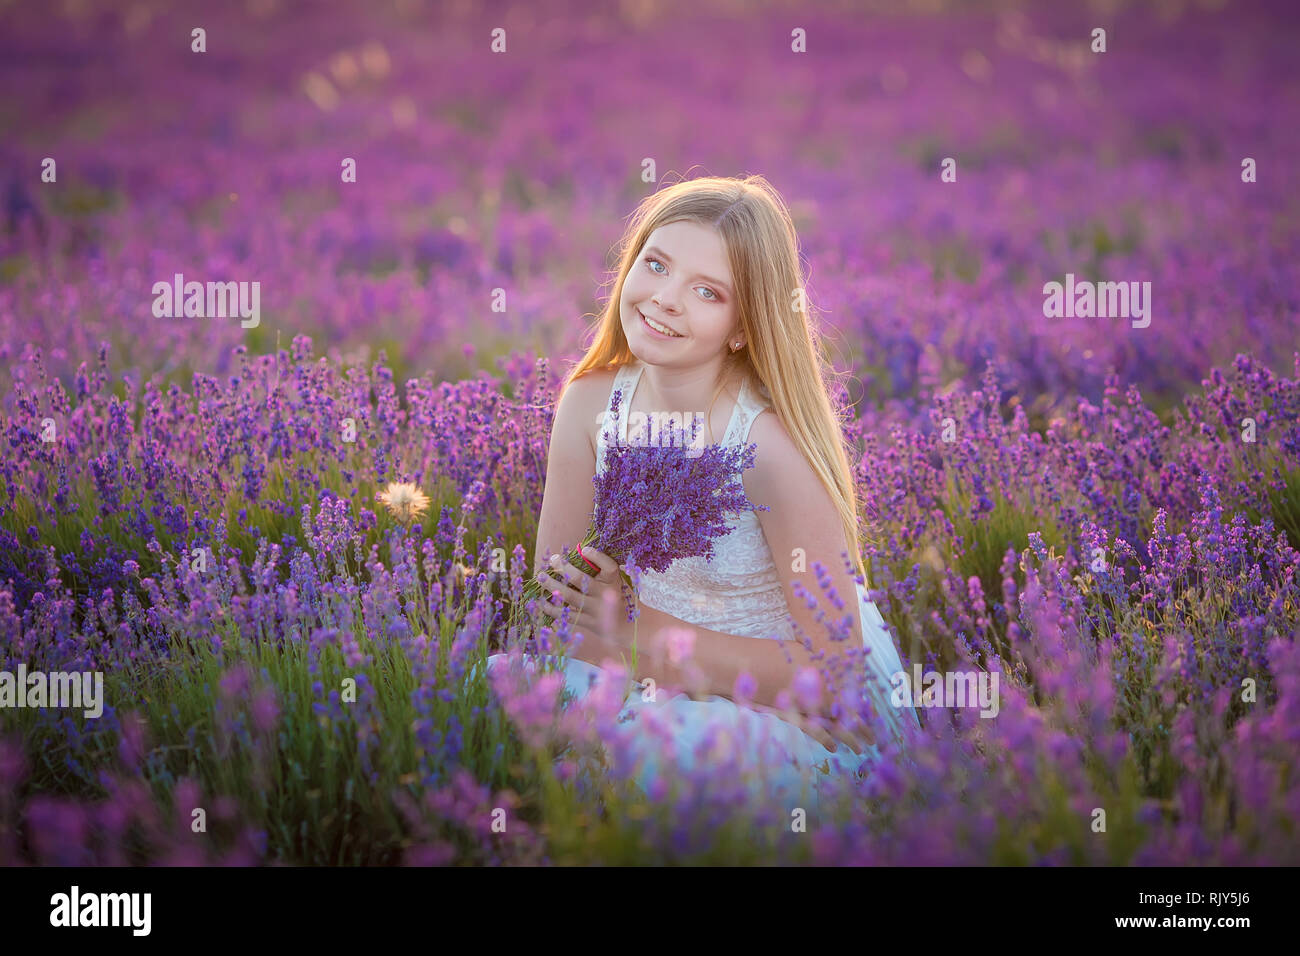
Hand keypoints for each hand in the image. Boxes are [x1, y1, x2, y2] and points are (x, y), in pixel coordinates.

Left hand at [534, 545, 639, 664]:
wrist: (624, 625)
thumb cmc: (614, 595)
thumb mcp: (614, 581)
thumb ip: (599, 569)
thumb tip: (575, 553)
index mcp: (614, 581)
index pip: (609, 566)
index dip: (596, 556)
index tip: (584, 549)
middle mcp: (605, 595)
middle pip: (582, 580)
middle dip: (564, 568)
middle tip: (552, 560)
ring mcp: (595, 610)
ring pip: (571, 596)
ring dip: (553, 586)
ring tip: (541, 577)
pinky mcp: (587, 622)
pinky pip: (567, 614)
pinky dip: (552, 608)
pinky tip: (541, 601)